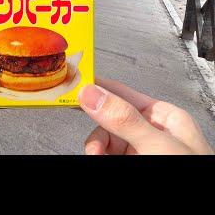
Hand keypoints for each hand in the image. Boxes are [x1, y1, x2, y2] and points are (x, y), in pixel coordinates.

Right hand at [79, 77, 213, 154]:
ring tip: (97, 157)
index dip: (97, 88)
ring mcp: (140, 151)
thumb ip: (124, 119)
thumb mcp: (156, 145)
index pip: (122, 92)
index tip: (73, 88)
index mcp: (164, 118)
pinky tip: (100, 159)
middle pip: (108, 119)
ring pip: (104, 141)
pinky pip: (107, 154)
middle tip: (92, 144)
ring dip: (96, 149)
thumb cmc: (190, 174)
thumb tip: (93, 94)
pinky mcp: (130, 164)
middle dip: (97, 132)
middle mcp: (152, 133)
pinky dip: (100, 156)